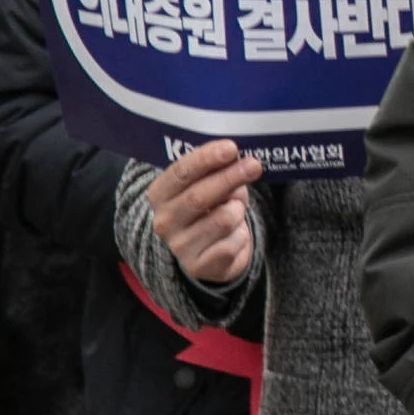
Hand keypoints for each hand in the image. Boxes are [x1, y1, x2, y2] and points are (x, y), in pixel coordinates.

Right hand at [149, 140, 261, 288]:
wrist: (209, 255)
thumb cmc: (209, 210)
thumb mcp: (209, 185)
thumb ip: (219, 172)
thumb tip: (240, 163)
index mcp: (160, 194)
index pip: (181, 172)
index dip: (206, 159)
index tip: (230, 148)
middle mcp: (164, 221)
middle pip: (199, 196)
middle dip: (230, 178)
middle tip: (253, 165)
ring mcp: (179, 247)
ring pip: (222, 219)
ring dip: (238, 209)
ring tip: (236, 209)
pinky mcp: (197, 266)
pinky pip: (232, 243)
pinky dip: (241, 235)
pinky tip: (234, 235)